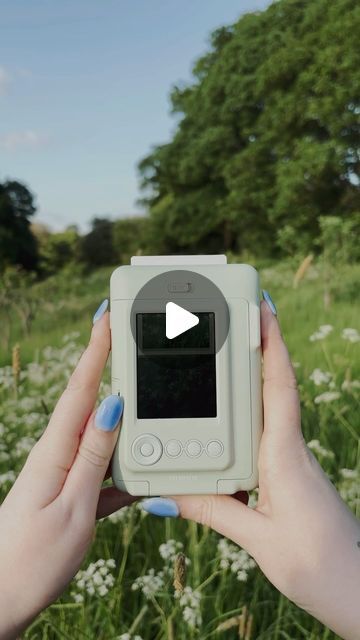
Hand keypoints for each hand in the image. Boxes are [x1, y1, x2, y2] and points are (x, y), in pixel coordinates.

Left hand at [0, 302, 134, 639]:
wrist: (2, 601)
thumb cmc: (32, 560)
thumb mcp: (73, 507)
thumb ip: (93, 456)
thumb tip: (112, 405)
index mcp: (56, 451)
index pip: (81, 388)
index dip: (95, 349)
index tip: (106, 314)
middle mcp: (57, 454)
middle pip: (91, 402)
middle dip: (109, 366)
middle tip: (129, 336)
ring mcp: (62, 473)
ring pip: (101, 435)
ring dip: (121, 415)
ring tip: (143, 395)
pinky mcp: (69, 493)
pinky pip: (102, 469)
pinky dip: (123, 466)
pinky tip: (142, 474)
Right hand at [141, 296, 359, 639]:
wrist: (358, 588)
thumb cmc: (321, 564)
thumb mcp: (258, 540)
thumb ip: (213, 511)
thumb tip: (167, 495)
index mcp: (284, 456)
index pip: (279, 387)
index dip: (271, 344)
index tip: (262, 307)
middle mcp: (289, 450)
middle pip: (272, 387)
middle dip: (257, 348)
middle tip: (236, 315)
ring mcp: (290, 460)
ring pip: (267, 409)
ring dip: (250, 378)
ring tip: (223, 353)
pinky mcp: (287, 474)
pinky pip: (263, 434)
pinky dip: (245, 417)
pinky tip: (224, 420)